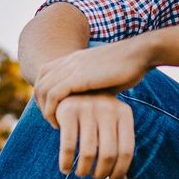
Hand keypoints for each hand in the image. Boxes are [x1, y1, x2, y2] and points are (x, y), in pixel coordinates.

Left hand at [33, 40, 151, 118]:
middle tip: (52, 121)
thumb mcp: (103, 78)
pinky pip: (54, 95)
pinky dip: (51, 111)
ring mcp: (72, 67)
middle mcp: (68, 61)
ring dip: (45, 111)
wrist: (139, 54)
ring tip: (55, 124)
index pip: (44, 75)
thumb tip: (90, 106)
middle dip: (41, 105)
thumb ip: (92, 89)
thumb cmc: (127, 68)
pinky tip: (61, 123)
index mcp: (73, 59)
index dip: (44, 95)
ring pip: (43, 90)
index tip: (54, 111)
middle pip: (39, 84)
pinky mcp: (78, 77)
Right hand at [50, 92, 135, 178]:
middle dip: (101, 173)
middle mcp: (108, 108)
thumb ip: (118, 154)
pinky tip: (65, 169)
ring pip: (88, 152)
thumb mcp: (111, 130)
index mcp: (124, 113)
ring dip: (84, 170)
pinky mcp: (67, 110)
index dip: (120, 172)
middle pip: (108, 154)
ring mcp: (87, 107)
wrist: (71, 90)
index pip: (126, 151)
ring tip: (81, 173)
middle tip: (95, 177)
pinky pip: (67, 145)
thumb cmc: (96, 118)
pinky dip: (65, 162)